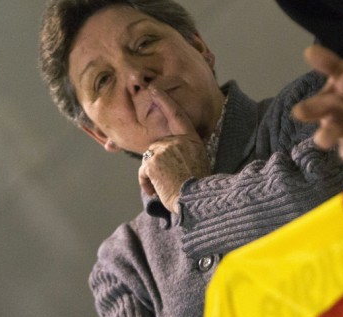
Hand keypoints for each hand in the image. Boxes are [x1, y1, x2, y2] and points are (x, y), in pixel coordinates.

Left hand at [138, 87, 210, 212]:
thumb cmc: (199, 187)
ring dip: (152, 176)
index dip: (165, 101)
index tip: (154, 89)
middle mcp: (177, 141)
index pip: (177, 115)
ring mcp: (164, 149)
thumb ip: (184, 153)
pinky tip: (156, 191)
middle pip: (158, 146)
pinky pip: (143, 172)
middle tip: (169, 180)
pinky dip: (146, 183)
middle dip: (157, 164)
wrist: (195, 200)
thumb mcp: (198, 163)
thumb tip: (167, 156)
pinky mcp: (152, 162)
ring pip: (149, 160)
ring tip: (165, 188)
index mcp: (192, 140)